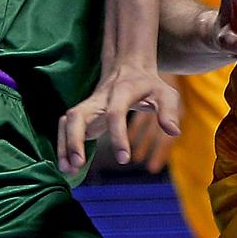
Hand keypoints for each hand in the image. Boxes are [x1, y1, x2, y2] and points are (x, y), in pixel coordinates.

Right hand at [57, 65, 181, 172]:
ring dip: (64, 145)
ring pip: (67, 121)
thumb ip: (169, 111)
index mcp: (122, 91)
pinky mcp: (84, 115)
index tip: (124, 159)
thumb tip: (173, 132)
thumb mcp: (166, 93)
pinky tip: (67, 165)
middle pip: (77, 114)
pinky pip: (66, 128)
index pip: (115, 113)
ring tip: (67, 169)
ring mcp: (88, 106)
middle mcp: (99, 98)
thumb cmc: (150, 85)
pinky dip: (63, 145)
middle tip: (78, 164)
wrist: (130, 68)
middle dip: (74, 139)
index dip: (118, 135)